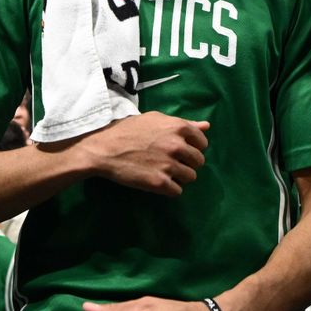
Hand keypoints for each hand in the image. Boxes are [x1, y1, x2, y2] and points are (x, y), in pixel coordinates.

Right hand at [54, 112, 208, 195]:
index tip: (180, 150)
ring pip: (190, 177)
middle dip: (186, 163)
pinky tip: (156, 181)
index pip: (202, 143)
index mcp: (178, 128)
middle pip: (198, 162)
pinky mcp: (160, 183)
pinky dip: (169, 188)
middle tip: (168, 161)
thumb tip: (207, 126)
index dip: (193, 147)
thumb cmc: (128, 130)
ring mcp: (169, 165)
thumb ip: (183, 123)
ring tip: (162, 171)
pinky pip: (177, 191)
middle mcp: (177, 146)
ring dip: (179, 176)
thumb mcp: (155, 119)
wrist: (103, 149)